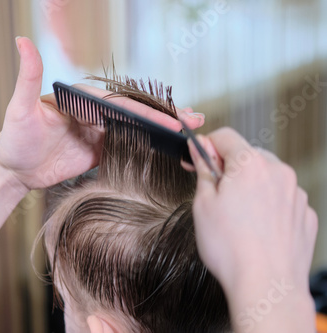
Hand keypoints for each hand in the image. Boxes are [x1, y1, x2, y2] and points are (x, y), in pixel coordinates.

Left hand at [0, 37, 202, 189]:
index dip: (146, 110)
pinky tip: (164, 149)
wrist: (12, 169)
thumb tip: (22, 40)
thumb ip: (27, 77)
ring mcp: (97, 132)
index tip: (171, 117)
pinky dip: (146, 147)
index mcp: (82, 100)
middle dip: (164, 116)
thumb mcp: (19, 108)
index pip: (120, 103)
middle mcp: (93, 113)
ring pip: (134, 129)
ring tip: (188, 132)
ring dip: (160, 130)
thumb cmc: (12, 137)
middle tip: (193, 120)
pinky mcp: (96, 151)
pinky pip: (125, 148)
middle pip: (134, 114)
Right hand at [188, 127, 316, 330]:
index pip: (225, 136)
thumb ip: (203, 169)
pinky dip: (268, 205)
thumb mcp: (202, 204)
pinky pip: (282, 199)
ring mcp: (296, 194)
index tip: (198, 159)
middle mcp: (279, 172)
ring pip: (267, 177)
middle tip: (214, 192)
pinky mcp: (305, 215)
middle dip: (230, 168)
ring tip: (236, 216)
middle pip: (248, 156)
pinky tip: (255, 227)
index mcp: (250, 164)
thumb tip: (199, 149)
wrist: (266, 286)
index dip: (206, 146)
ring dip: (250, 186)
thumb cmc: (231, 248)